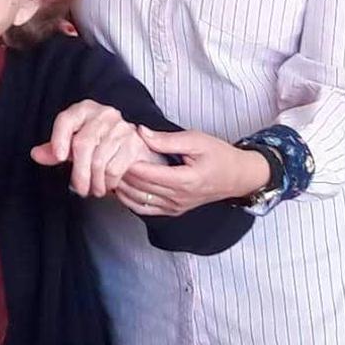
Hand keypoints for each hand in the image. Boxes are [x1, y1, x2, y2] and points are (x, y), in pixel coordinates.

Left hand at [30, 101, 156, 195]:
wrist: (130, 143)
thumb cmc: (97, 142)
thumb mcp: (73, 142)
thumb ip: (54, 149)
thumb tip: (36, 154)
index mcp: (83, 110)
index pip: (67, 120)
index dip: (59, 139)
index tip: (59, 158)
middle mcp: (103, 114)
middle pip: (83, 144)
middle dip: (78, 172)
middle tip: (78, 189)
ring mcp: (120, 127)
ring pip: (99, 160)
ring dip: (93, 182)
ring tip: (91, 190)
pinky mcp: (133, 143)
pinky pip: (114, 168)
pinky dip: (107, 182)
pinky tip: (104, 185)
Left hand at [115, 127, 268, 215]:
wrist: (237, 177)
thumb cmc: (219, 155)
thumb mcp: (196, 140)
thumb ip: (166, 139)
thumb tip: (140, 132)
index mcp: (185, 180)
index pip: (147, 173)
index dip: (128, 161)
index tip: (117, 147)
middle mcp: (178, 197)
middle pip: (139, 187)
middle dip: (121, 172)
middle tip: (108, 156)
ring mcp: (175, 207)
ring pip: (138, 200)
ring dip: (122, 187)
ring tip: (109, 170)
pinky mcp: (173, 211)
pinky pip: (144, 209)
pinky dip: (129, 200)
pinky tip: (120, 188)